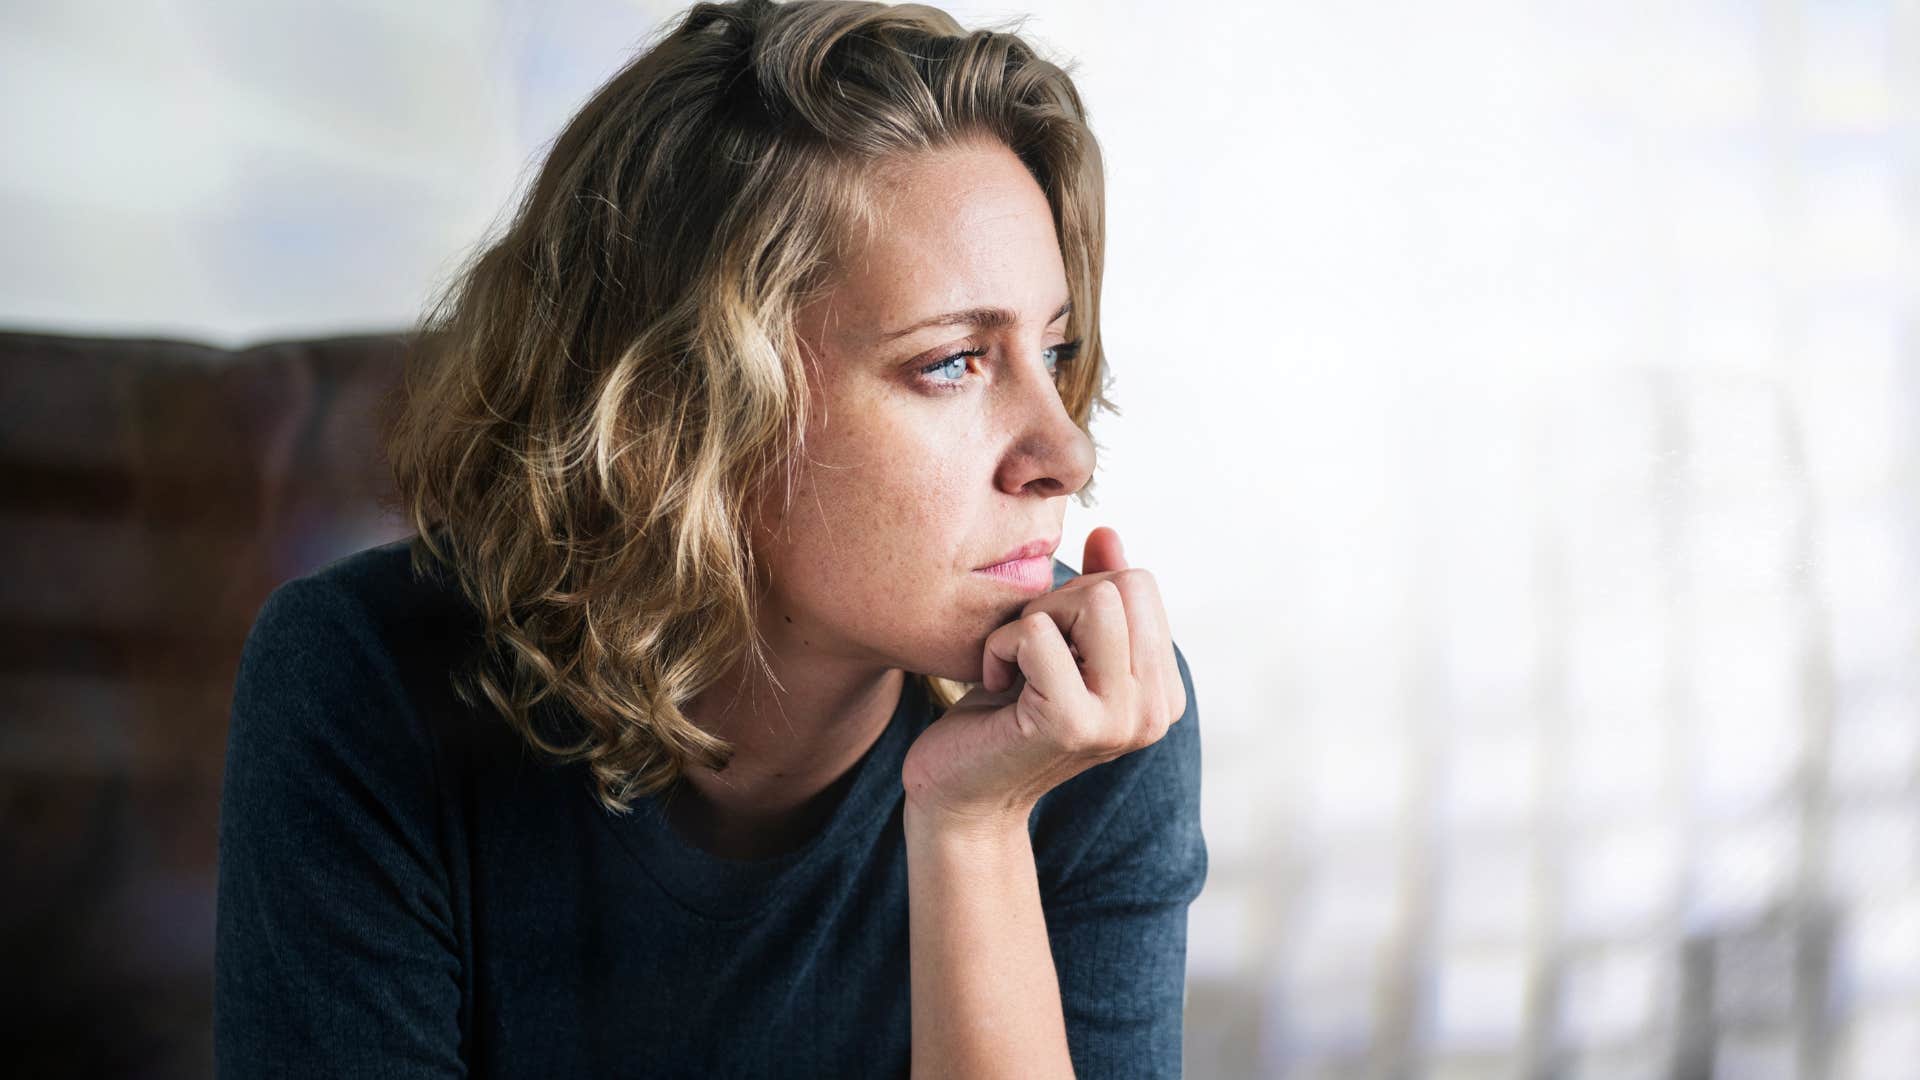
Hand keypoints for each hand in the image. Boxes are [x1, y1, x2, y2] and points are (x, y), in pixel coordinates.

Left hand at [900, 526, 1186, 832]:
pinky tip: (996, 685)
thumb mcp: (1058, 646)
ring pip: (1094, 599)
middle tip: (1028, 652)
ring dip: (1035, 618)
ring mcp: (1120, 720)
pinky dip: (1001, 646)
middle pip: (1125, 585)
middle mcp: (1155, 710)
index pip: (1141, 585)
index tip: (1051, 644)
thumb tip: (1108, 534)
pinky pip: (1038, 633)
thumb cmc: (1003, 716)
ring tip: (1016, 664)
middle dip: (1060, 600)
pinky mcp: (1073, 724)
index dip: (1081, 595)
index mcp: (1163, 691)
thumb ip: (1095, 595)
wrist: (960, 795)